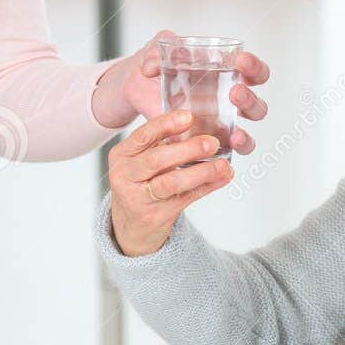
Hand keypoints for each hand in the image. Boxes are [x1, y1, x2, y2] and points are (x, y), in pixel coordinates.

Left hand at [94, 29, 271, 154]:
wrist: (135, 87)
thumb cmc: (154, 66)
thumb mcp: (155, 52)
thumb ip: (156, 51)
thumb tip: (152, 65)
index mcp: (225, 75)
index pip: (253, 72)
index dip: (254, 68)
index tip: (241, 61)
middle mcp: (227, 102)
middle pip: (256, 106)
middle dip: (249, 100)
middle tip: (234, 92)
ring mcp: (217, 125)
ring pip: (246, 133)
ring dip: (245, 134)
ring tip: (234, 133)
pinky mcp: (203, 144)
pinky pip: (223, 154)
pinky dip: (226, 155)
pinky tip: (220, 150)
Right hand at [108, 109, 233, 255]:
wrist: (129, 226)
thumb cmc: (138, 185)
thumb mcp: (138, 162)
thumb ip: (159, 145)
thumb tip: (198, 126)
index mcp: (121, 155)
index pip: (143, 136)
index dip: (166, 125)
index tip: (188, 117)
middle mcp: (125, 176)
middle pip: (157, 160)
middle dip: (188, 149)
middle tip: (211, 143)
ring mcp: (139, 198)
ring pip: (171, 182)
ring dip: (201, 172)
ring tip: (222, 165)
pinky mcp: (156, 216)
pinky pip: (186, 198)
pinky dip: (207, 186)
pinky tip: (222, 178)